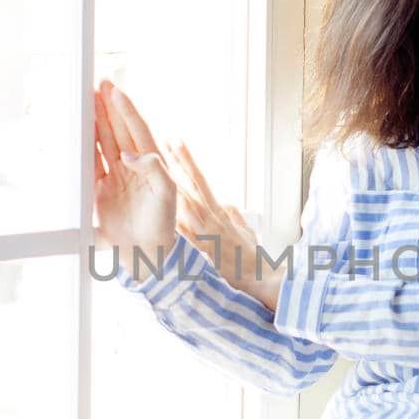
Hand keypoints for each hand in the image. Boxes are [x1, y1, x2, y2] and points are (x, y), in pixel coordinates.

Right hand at [92, 80, 177, 266]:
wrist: (146, 253)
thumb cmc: (162, 225)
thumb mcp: (166, 194)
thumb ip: (153, 169)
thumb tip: (128, 153)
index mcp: (152, 165)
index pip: (137, 130)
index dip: (126, 110)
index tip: (116, 91)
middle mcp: (134, 167)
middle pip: (119, 130)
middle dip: (109, 108)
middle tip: (100, 85)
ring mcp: (118, 178)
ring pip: (105, 143)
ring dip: (97, 122)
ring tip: (89, 101)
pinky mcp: (102, 191)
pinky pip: (92, 163)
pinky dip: (86, 147)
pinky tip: (80, 132)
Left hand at [160, 137, 281, 310]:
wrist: (259, 279)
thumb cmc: (252, 258)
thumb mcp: (245, 231)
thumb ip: (234, 216)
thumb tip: (227, 205)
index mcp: (219, 211)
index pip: (200, 180)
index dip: (187, 161)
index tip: (176, 143)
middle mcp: (210, 217)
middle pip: (189, 184)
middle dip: (175, 162)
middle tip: (161, 139)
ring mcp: (204, 231)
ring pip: (184, 200)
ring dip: (171, 180)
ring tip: (158, 161)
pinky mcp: (200, 248)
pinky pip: (181, 229)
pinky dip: (170, 216)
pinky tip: (158, 203)